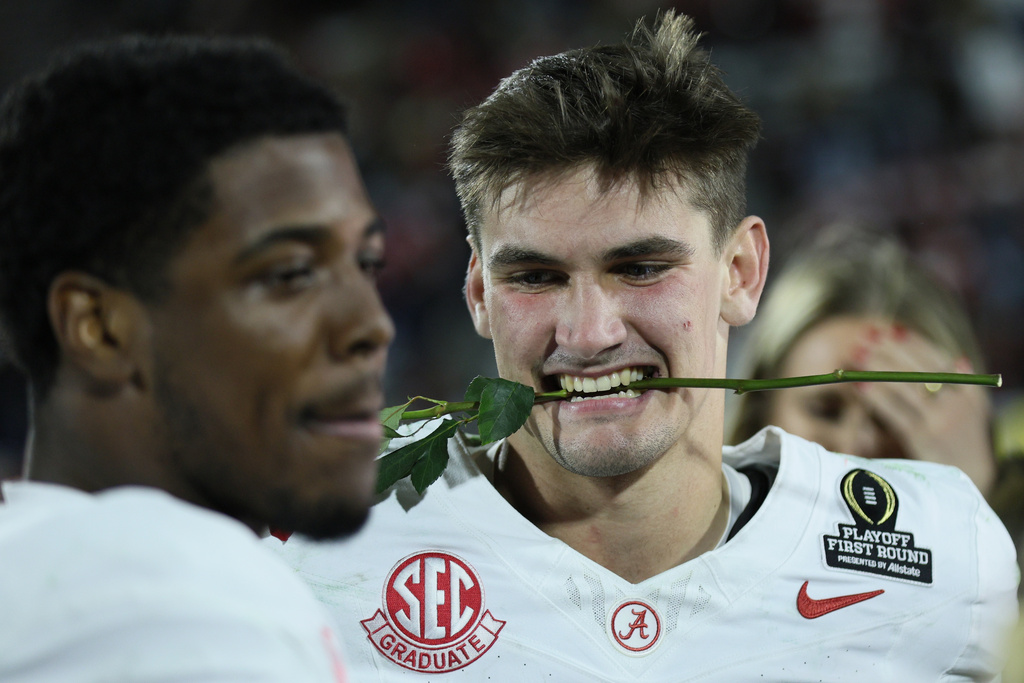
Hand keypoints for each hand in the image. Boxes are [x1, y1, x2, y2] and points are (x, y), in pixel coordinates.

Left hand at [853, 324, 994, 495]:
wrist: (969, 482)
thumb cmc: (960, 442)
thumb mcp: (968, 412)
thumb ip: (958, 386)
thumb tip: (956, 356)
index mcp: (971, 393)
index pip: (939, 359)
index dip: (914, 343)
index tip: (891, 329)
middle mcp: (959, 404)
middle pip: (920, 368)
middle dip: (890, 350)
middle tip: (866, 336)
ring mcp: (942, 421)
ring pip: (906, 387)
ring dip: (878, 367)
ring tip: (856, 355)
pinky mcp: (924, 440)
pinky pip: (896, 412)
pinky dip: (875, 397)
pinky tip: (858, 386)